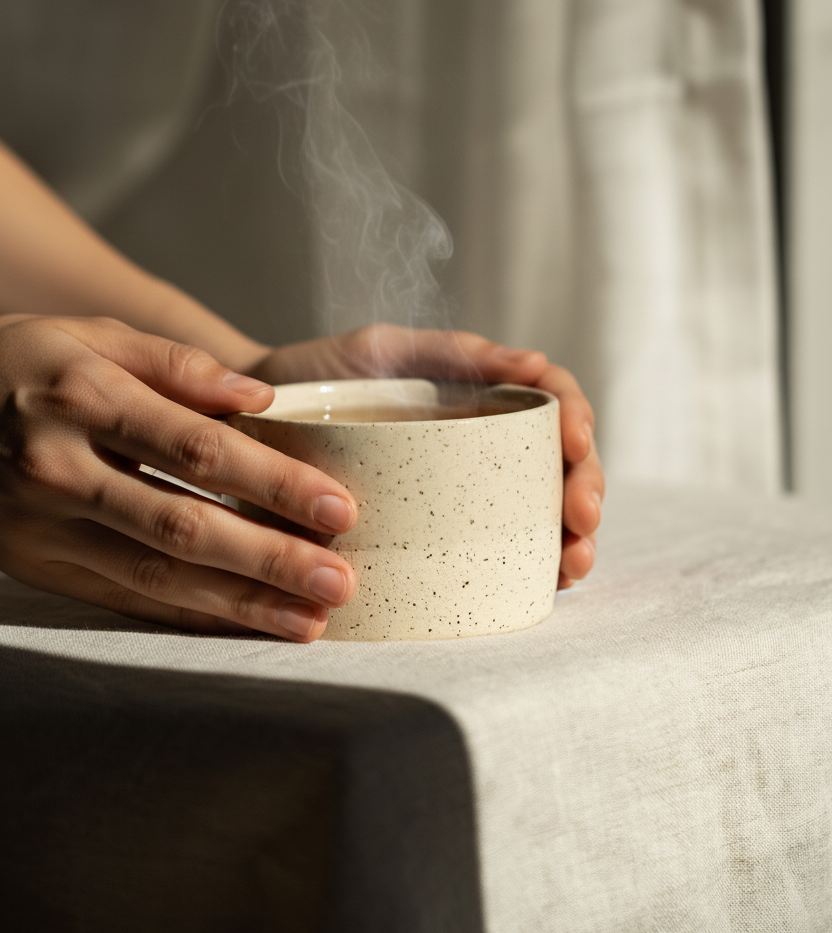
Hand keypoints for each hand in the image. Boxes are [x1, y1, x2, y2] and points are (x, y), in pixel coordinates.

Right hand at [0, 315, 359, 640]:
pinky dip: (185, 615)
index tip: (337, 507)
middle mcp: (58, 469)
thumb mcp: (95, 335)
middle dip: (269, 559)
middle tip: (339, 581)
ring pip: (154, 577)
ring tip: (308, 619)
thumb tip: (258, 399)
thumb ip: (176, 365)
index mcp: (83, 399)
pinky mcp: (34, 566)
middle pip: (182, 526)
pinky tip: (240, 623)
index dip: (273, 483)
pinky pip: (120, 599)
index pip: (198, 451)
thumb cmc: (29, 360)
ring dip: (238, 603)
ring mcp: (41, 526)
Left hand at [250, 325, 603, 588]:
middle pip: (562, 462)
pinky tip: (546, 584)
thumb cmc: (319, 375)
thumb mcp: (381, 348)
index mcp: (480, 394)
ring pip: (543, 510)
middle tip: (580, 527)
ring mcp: (469, 488)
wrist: (252, 421)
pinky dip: (533, 565)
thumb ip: (448, 350)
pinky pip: (500, 548)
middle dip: (585, 492)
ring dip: (571, 538)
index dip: (578, 420)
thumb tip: (532, 363)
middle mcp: (486, 442)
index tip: (574, 445)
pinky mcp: (443, 531)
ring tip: (572, 565)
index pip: (554, 401)